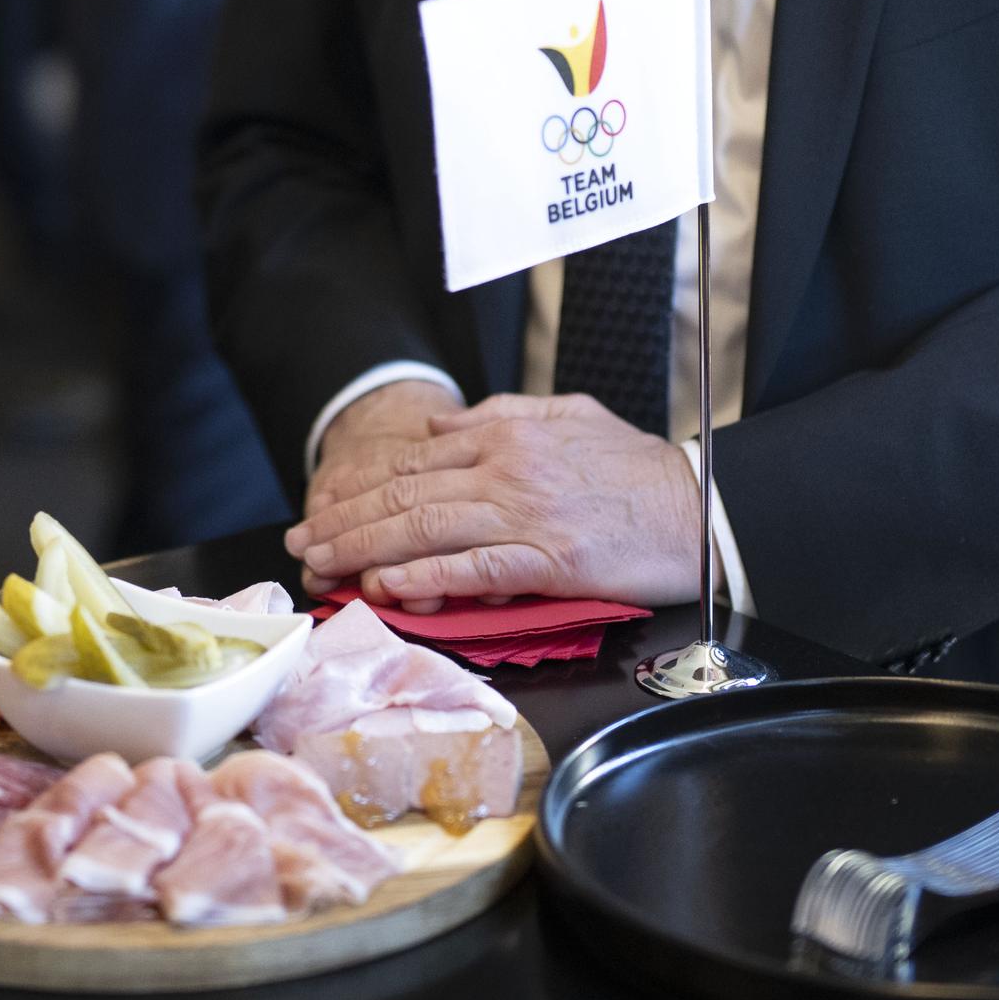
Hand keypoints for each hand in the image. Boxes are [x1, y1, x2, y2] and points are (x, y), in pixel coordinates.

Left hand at [288, 391, 698, 611]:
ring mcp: (526, 514)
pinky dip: (424, 576)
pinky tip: (386, 584)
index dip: (358, 486)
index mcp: (506, 434)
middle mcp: (507, 468)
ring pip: (425, 529)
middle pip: (405, 494)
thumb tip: (437, 425)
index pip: (411, 461)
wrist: (698, 507)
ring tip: (323, 565)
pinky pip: (472, 568)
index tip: (320, 507)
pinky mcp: (549, 560)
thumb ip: (497, 416)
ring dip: (365, 548)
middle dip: (344, 520)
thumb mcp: (566, 415)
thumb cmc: (635, 468)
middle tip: (301, 544)